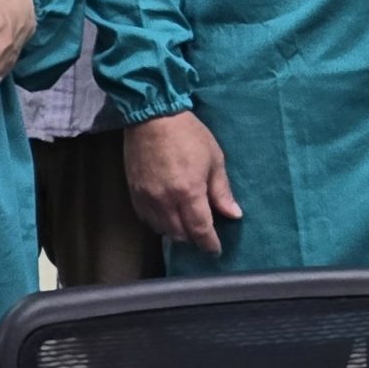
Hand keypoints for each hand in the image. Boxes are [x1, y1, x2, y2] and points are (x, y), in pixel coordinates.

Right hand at [124, 110, 241, 254]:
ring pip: (162, 230)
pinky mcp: (134, 194)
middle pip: (180, 235)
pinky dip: (159, 224)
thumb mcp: (214, 159)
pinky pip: (146, 220)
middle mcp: (165, 201)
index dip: (209, 244)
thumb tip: (234, 215)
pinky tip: (168, 217)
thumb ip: (222, 191)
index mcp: (189, 192)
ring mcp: (147, 199)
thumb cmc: (189, 135)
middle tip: (204, 234)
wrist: (153, 117)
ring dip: (176, 233)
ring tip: (187, 226)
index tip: (216, 250)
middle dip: (194, 239)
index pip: (200, 230)